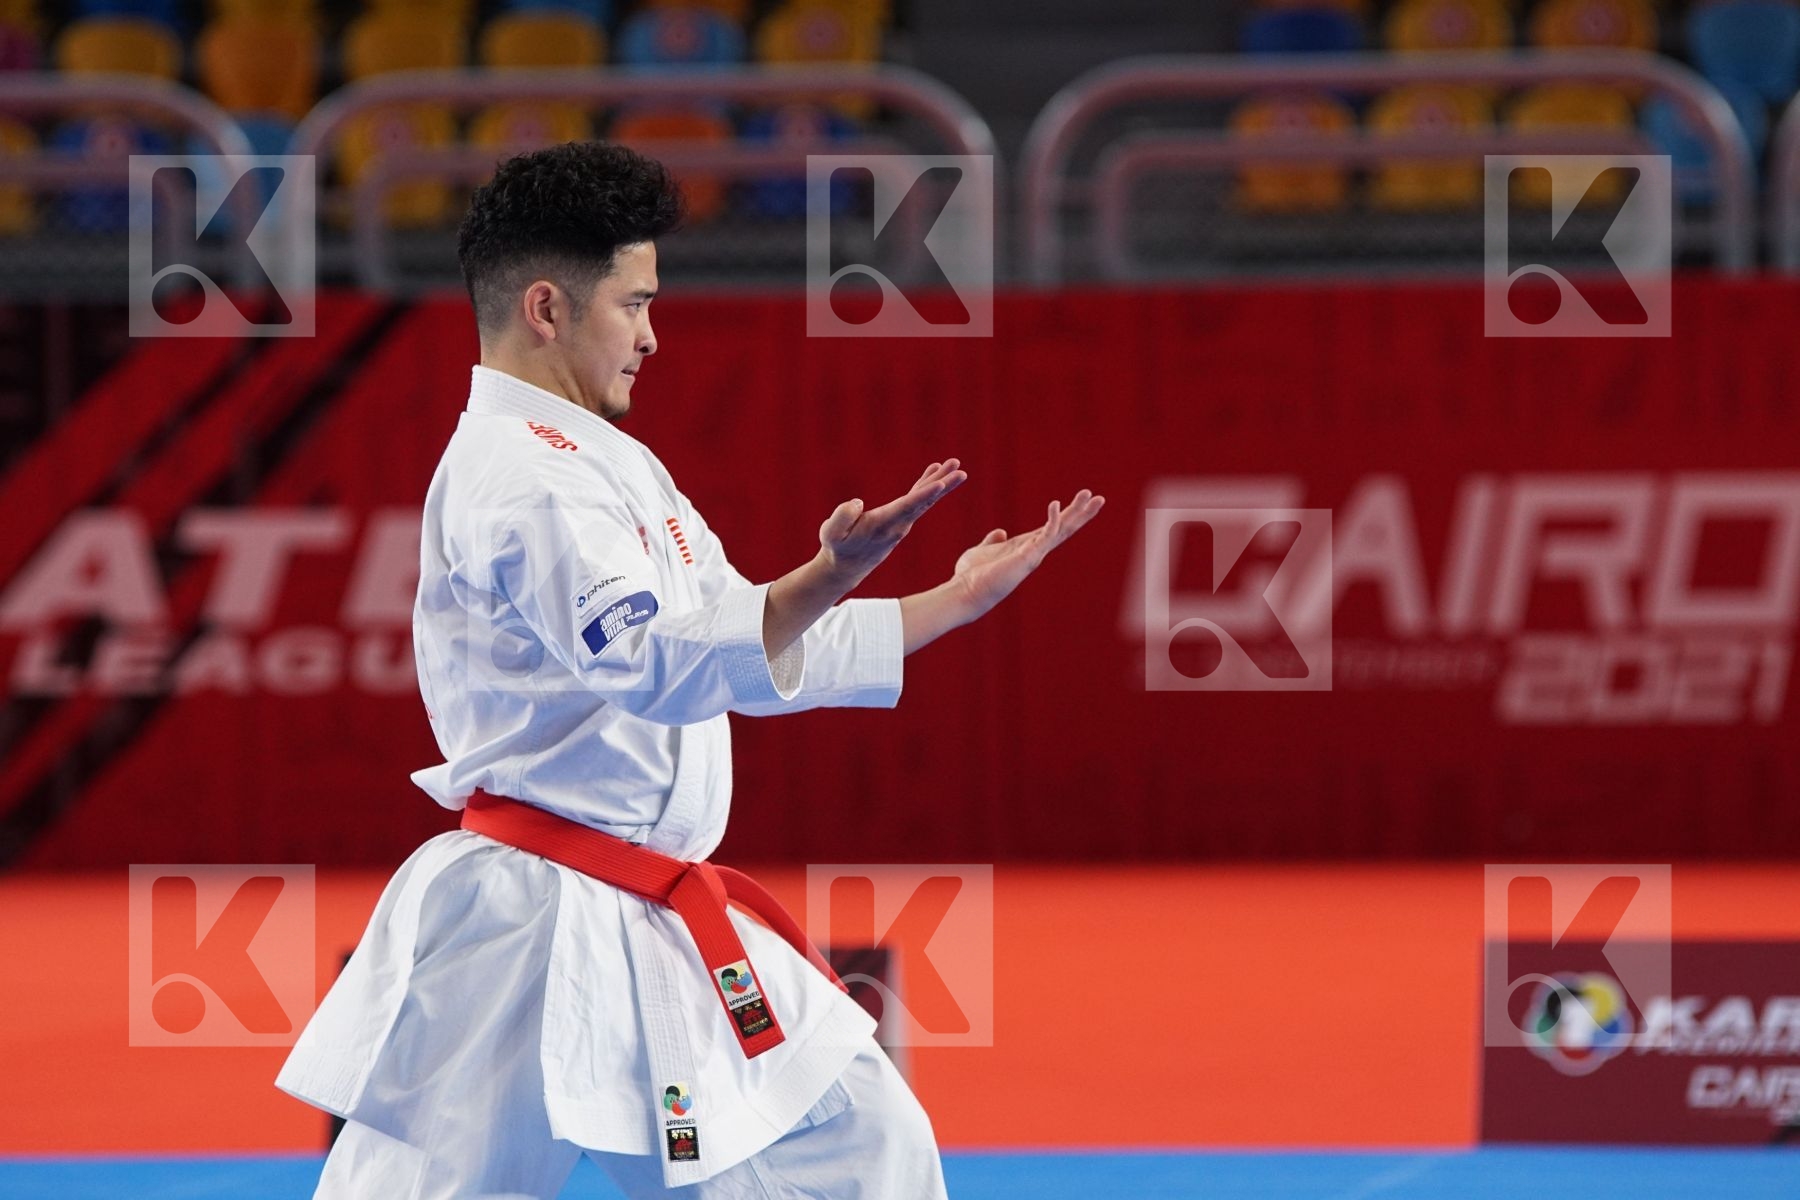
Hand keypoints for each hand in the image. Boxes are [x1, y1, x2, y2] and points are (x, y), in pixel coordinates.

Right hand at [819, 459, 966, 581]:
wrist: (845, 567)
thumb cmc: (837, 547)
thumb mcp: (831, 534)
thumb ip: (841, 517)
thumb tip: (857, 503)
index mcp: (882, 525)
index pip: (907, 507)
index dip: (924, 495)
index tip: (942, 484)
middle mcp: (897, 524)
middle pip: (924, 501)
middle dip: (943, 485)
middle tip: (961, 471)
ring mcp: (901, 523)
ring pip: (924, 499)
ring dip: (940, 481)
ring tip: (955, 465)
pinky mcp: (898, 520)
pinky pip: (916, 499)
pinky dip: (925, 485)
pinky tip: (935, 472)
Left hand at [950, 489, 1104, 619]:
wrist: (965, 592)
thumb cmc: (972, 575)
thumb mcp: (983, 550)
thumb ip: (993, 541)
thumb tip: (1000, 532)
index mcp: (1027, 547)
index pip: (1053, 528)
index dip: (1067, 514)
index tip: (1081, 502)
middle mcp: (1035, 551)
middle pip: (1064, 528)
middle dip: (1082, 513)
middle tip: (1099, 498)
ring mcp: (1033, 554)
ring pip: (1061, 530)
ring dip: (1077, 513)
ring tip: (1091, 496)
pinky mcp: (1027, 557)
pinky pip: (1044, 535)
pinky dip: (1051, 520)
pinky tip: (1055, 504)